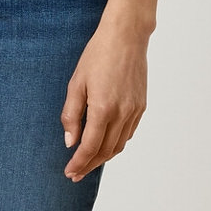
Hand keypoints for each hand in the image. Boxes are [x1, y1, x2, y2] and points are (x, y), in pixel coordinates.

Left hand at [60, 18, 149, 180]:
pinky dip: (116, 144)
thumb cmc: (97, 55)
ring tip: (88, 163)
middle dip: (89, 165)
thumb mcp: (76, 83)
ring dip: (103, 158)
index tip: (69, 172)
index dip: (78, 163)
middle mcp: (122, 114)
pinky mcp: (141, 106)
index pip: (90, 147)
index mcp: (103, 109)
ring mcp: (134, 111)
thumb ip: (72, 115)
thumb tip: (70, 142)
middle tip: (75, 174)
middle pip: (105, 151)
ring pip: (119, 145)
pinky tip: (105, 145)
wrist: (126, 37)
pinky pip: (128, 133)